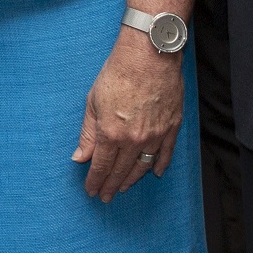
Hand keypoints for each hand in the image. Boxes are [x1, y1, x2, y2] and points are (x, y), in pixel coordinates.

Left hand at [74, 34, 182, 201]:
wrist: (148, 56)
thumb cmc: (117, 73)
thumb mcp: (93, 102)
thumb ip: (88, 134)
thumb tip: (80, 157)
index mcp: (111, 133)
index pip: (101, 166)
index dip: (95, 180)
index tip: (91, 190)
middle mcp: (134, 140)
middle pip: (121, 171)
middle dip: (111, 185)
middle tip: (105, 196)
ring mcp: (155, 136)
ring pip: (143, 167)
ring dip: (132, 179)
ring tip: (124, 187)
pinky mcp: (172, 128)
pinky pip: (166, 155)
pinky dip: (159, 166)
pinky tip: (155, 174)